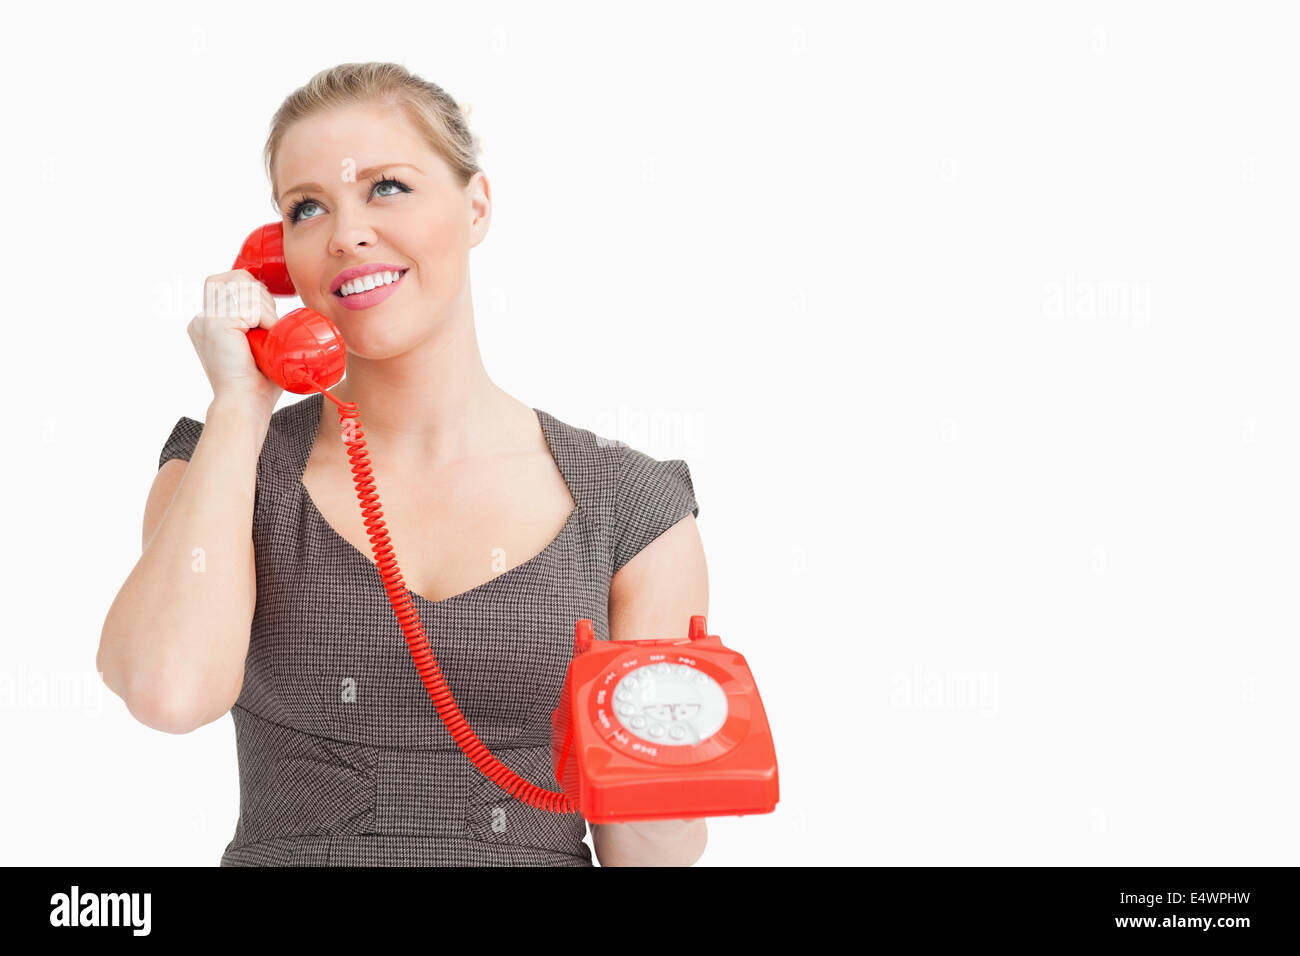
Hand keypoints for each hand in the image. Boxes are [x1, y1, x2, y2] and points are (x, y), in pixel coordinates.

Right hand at [187, 268, 281, 414]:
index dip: (253, 291)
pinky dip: (266, 318)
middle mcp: (202, 319)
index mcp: (208, 323)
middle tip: (270, 324)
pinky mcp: (215, 323)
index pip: (228, 282)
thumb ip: (259, 326)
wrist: (245, 405)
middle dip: (261, 294)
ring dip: (266, 308)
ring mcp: (206, 319)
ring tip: (268, 334)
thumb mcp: (258, 348)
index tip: (267, 316)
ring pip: (245, 288)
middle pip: (235, 277)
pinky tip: (266, 338)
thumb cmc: (258, 384)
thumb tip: (282, 315)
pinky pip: (250, 306)